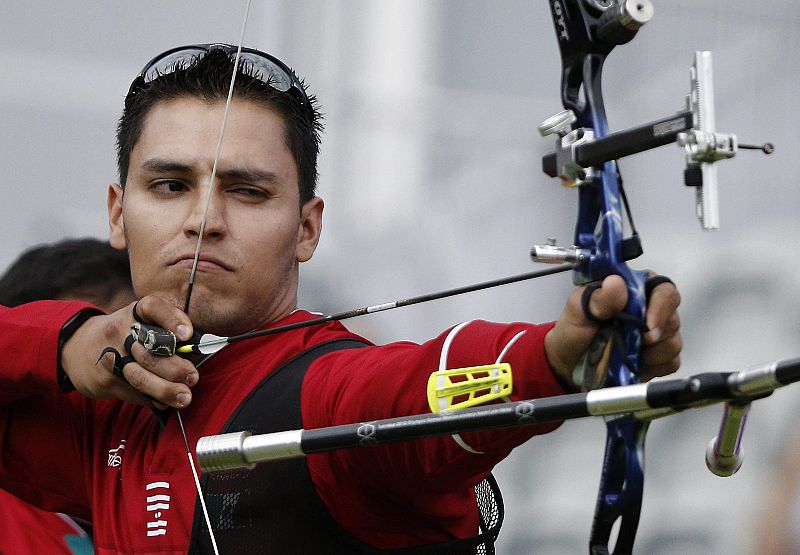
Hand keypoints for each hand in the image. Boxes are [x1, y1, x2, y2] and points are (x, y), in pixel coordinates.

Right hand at [60, 296, 198, 408]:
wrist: (77, 348)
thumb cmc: (124, 334)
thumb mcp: (140, 321)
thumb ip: (166, 330)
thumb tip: (196, 351)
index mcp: (135, 313)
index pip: (153, 308)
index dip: (171, 319)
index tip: (187, 335)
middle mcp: (121, 332)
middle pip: (149, 351)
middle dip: (175, 368)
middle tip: (193, 377)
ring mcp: (111, 357)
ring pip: (141, 378)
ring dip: (166, 390)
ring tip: (184, 397)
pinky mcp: (105, 381)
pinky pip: (134, 394)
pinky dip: (153, 400)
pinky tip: (165, 402)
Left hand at [544, 274, 681, 389]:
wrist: (570, 362)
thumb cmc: (575, 331)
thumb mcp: (578, 310)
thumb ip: (598, 298)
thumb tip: (616, 283)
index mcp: (634, 288)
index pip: (664, 290)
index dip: (661, 307)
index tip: (646, 326)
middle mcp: (652, 308)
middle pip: (673, 318)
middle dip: (653, 335)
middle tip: (631, 343)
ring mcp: (659, 333)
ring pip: (673, 343)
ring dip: (649, 353)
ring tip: (625, 352)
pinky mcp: (661, 357)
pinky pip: (671, 362)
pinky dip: (653, 367)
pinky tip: (635, 363)